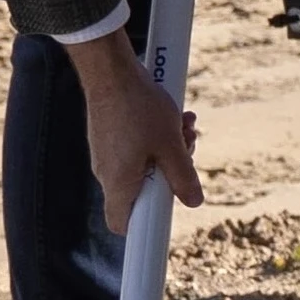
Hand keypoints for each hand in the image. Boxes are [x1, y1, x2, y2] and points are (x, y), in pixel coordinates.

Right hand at [68, 34, 201, 234]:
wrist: (111, 71)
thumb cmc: (140, 108)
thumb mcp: (171, 145)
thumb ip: (183, 177)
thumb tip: (193, 201)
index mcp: (119, 184)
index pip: (124, 225)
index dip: (146, 228)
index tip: (166, 217)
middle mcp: (107, 174)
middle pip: (142, 192)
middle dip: (170, 174)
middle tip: (187, 149)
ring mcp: (106, 155)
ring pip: (143, 166)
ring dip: (168, 150)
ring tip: (184, 126)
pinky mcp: (108, 137)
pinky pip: (135, 148)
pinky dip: (155, 138)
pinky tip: (172, 116)